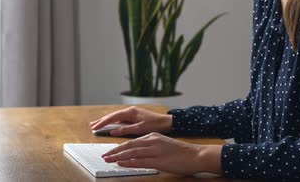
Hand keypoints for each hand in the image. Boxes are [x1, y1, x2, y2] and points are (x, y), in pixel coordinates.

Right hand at [89, 106, 172, 136]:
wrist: (165, 122)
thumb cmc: (154, 125)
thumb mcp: (139, 129)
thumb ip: (125, 129)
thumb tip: (112, 131)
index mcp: (130, 112)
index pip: (113, 117)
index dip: (103, 122)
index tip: (95, 127)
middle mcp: (129, 111)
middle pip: (112, 115)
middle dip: (102, 121)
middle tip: (91, 125)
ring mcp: (131, 113)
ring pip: (115, 117)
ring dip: (106, 121)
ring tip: (97, 125)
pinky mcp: (133, 117)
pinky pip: (120, 119)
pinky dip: (113, 123)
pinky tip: (109, 126)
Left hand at [101, 132, 221, 174]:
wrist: (195, 155)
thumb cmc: (181, 152)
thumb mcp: (163, 144)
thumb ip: (151, 146)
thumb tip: (138, 153)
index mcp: (153, 136)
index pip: (132, 141)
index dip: (119, 146)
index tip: (111, 151)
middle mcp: (152, 141)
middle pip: (128, 145)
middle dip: (114, 151)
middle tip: (104, 155)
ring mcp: (155, 151)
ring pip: (131, 153)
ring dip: (117, 157)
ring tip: (108, 160)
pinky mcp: (158, 161)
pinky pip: (139, 161)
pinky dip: (128, 162)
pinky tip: (120, 163)